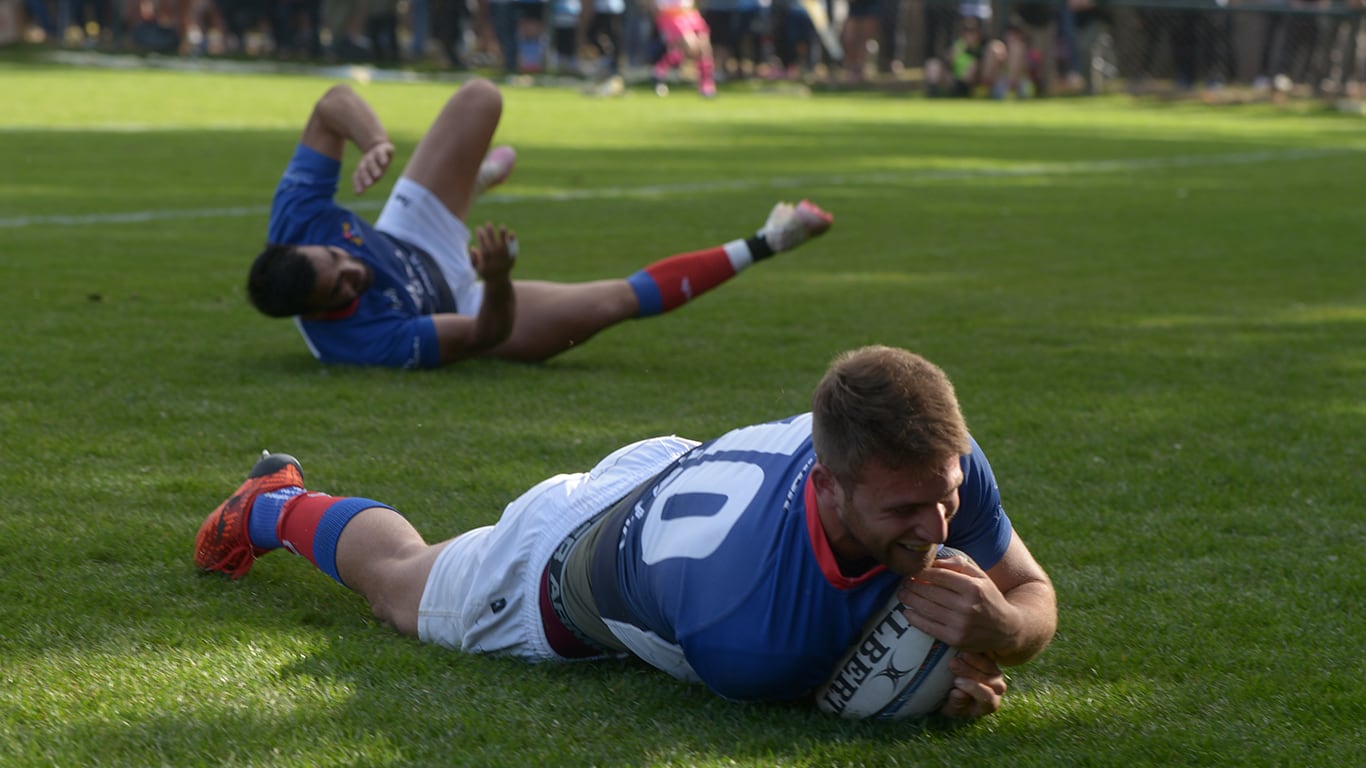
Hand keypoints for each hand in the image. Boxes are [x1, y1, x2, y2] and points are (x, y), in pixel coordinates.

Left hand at [352, 140, 394, 194]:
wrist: (379, 146)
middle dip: (366, 176)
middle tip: (368, 184)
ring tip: (377, 175)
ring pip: (372, 161)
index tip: (358, 193)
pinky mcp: (384, 149)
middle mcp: (367, 162)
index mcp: (363, 168)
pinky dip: (382, 157)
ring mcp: (374, 155)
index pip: (358, 176)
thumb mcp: (369, 172)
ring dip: (374, 168)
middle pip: (364, 169)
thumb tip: (357, 194)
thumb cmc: (373, 163)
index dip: (358, 183)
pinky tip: (384, 163)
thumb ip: (362, 182)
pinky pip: (382, 153)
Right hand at [470, 222, 516, 281]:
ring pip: (503, 243)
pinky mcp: (510, 257)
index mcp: (486, 257)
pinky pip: (512, 248)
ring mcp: (503, 256)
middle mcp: (495, 256)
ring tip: (502, 226)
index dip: (480, 235)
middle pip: (492, 241)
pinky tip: (512, 233)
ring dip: (502, 234)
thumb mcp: (477, 267)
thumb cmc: (486, 273)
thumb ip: (474, 259)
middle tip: (488, 223)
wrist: (499, 280)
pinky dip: (512, 241)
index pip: (482, 243)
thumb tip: (472, 248)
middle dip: (490, 232)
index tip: (479, 228)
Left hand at [897, 553, 1018, 654]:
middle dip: (911, 585)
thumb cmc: (989, 598)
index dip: (921, 572)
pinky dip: (914, 618)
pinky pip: (927, 627)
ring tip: (902, 594)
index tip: (912, 571)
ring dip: (909, 600)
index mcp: (973, 587)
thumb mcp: (980, 576)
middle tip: (904, 582)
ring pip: (925, 608)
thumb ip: (959, 564)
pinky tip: (908, 612)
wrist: (1007, 629)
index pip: (938, 575)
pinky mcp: (955, 639)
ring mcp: (960, 624)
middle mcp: (967, 606)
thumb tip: (934, 561)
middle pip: (929, 592)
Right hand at [937, 652, 1005, 719]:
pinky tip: (964, 647)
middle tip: (952, 664)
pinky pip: (987, 655)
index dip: (973, 688)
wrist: (951, 692)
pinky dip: (976, 652)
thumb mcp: (951, 708)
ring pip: (990, 666)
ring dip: (974, 659)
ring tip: (958, 655)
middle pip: (991, 680)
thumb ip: (956, 702)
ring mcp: (995, 674)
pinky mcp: (990, 661)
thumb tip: (958, 693)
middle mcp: (996, 689)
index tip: (956, 681)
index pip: (987, 696)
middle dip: (970, 671)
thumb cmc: (952, 702)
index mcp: (989, 704)